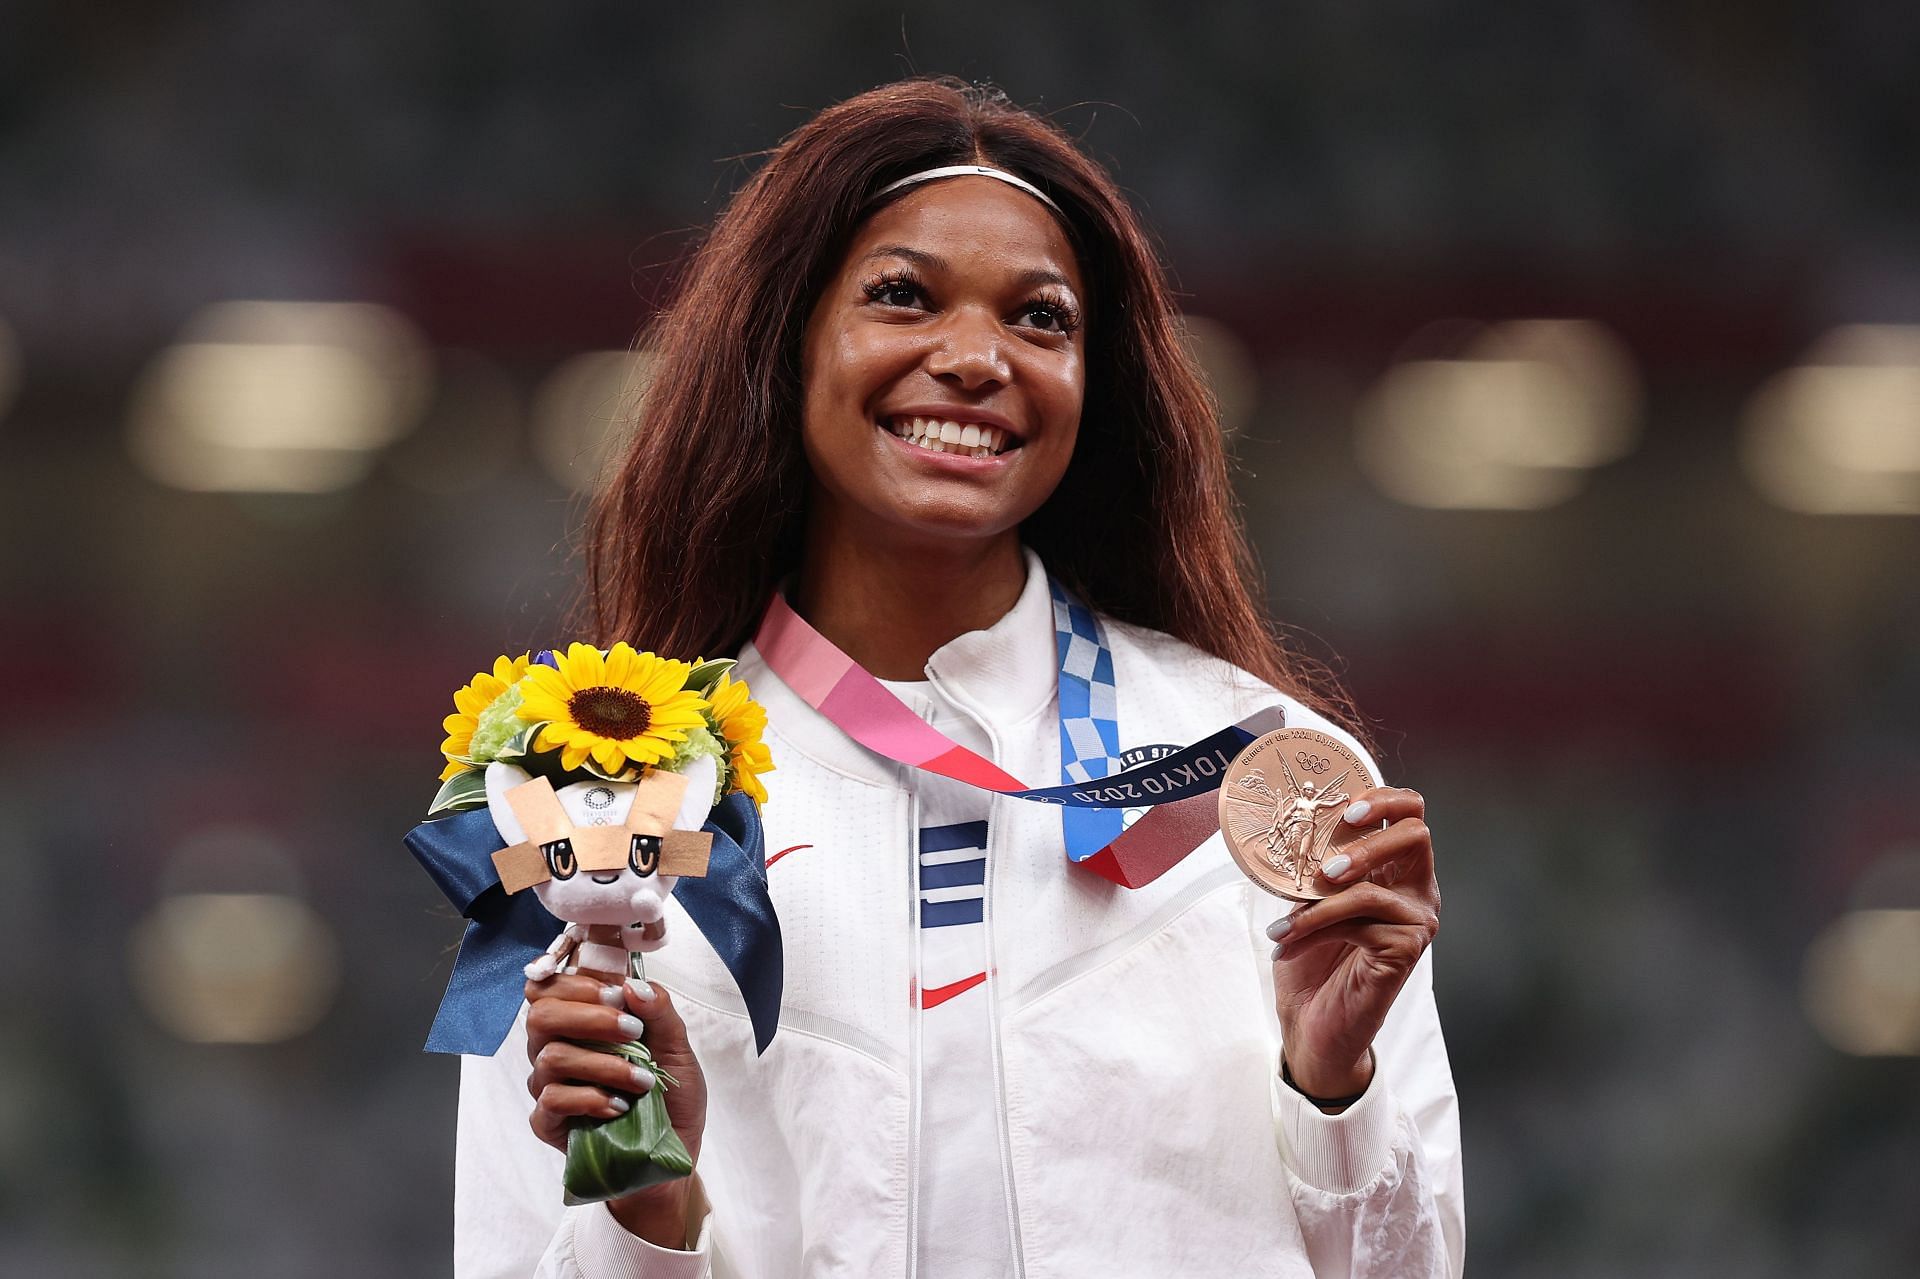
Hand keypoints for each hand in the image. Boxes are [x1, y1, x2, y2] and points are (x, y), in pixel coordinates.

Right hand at [524, 972, 708, 1241]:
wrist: (672, 1156)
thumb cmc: (670, 1097)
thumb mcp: (677, 1049)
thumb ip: (659, 1012)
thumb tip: (633, 985)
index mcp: (581, 1023)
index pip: (552, 987)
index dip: (577, 982)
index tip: (618, 993)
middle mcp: (557, 1049)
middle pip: (541, 1016)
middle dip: (589, 1017)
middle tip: (631, 1031)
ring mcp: (548, 1086)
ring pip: (551, 1058)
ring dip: (603, 1064)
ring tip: (642, 1081)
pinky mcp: (547, 1123)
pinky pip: (551, 1101)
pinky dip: (589, 1099)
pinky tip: (618, 1107)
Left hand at [1266, 786, 1439, 1101]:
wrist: (1312, 1024)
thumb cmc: (1312, 960)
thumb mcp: (1306, 901)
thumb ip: (1311, 865)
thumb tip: (1290, 826)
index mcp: (1397, 870)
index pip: (1412, 814)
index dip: (1384, 799)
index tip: (1345, 809)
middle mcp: (1416, 892)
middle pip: (1416, 835)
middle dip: (1366, 840)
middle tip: (1327, 864)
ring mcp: (1416, 922)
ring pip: (1374, 888)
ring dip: (1319, 902)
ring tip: (1285, 919)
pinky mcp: (1405, 951)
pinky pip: (1357, 924)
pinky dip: (1313, 928)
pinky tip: (1286, 941)